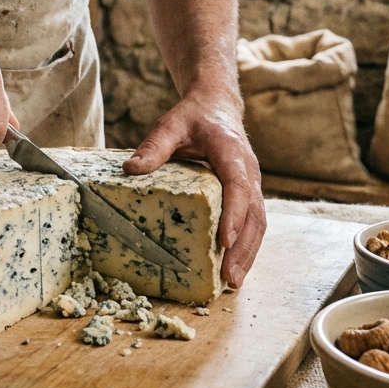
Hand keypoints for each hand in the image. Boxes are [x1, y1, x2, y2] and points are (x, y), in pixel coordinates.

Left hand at [122, 87, 265, 287]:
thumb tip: (130, 169)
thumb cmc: (194, 117)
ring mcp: (252, 184)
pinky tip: (234, 268)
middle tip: (229, 276)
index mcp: (231, 152)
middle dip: (243, 247)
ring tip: (233, 281)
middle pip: (254, 213)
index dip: (233, 213)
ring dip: (248, 253)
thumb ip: (154, 146)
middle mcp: (249, 171)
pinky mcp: (249, 194)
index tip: (224, 240)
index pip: (238, 186)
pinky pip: (253, 223)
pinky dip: (247, 247)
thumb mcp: (171, 125)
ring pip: (258, 222)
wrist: (218, 106)